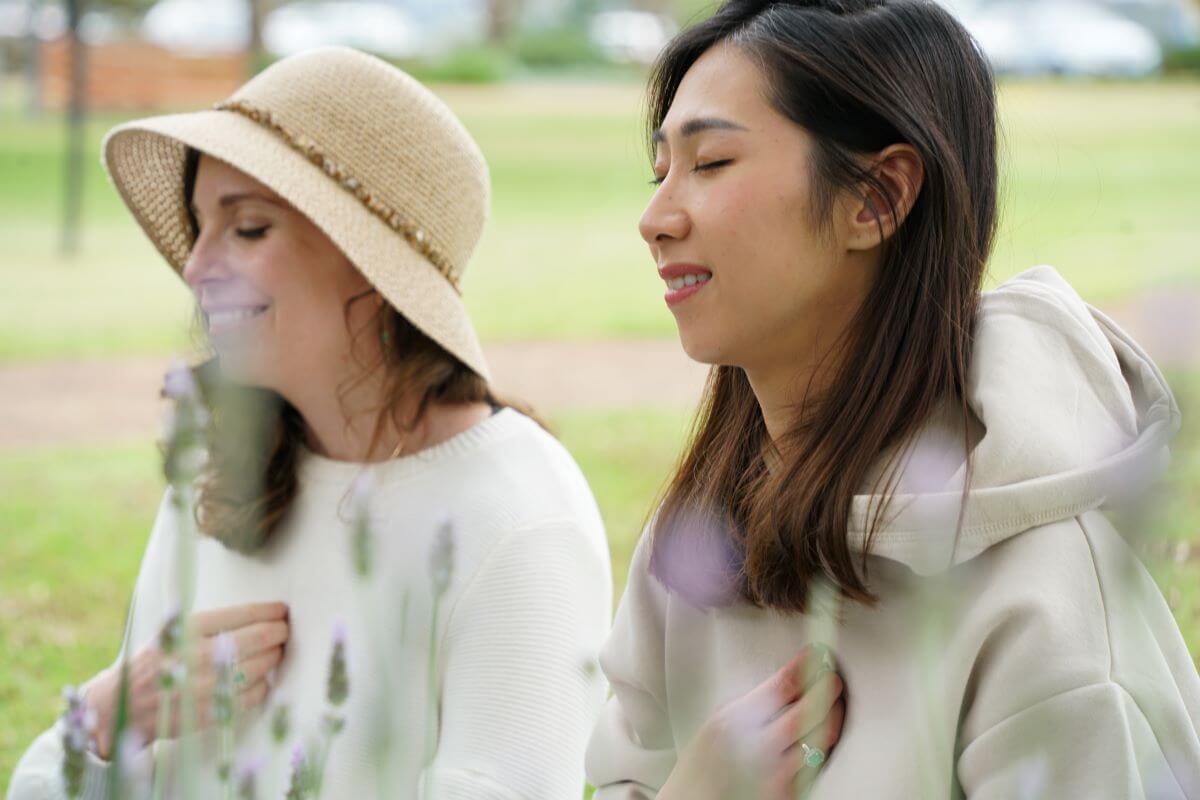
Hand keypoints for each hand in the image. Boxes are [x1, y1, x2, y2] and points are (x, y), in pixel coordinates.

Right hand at [85, 601, 289, 759]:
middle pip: (257, 638)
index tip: (281, 610)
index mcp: (186, 629)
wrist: (119, 707)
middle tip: (284, 631)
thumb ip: (209, 624)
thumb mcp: (171, 632)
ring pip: (258, 667)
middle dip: (278, 632)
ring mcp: (203, 686)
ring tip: (275, 653)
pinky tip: (260, 680)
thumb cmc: (154, 663)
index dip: (268, 611)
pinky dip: (262, 686)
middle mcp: (196, 655)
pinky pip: (251, 696)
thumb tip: (256, 615)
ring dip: (273, 658)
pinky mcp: (208, 712)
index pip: (241, 613)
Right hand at [660, 644, 845, 799]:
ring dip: (829, 717)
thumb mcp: (719, 719)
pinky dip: (818, 744)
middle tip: (832, 678)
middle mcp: (759, 748)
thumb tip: (789, 681)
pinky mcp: (787, 793)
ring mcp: (776, 773)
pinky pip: (814, 763)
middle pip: (809, 711)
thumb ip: (753, 701)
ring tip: (831, 705)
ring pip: (819, 738)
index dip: (806, 667)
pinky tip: (816, 734)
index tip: (816, 655)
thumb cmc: (703, 763)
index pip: (784, 686)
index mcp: (737, 721)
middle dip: (826, 690)